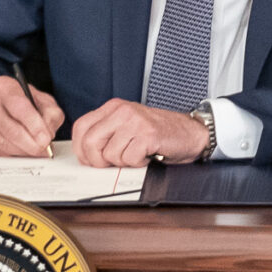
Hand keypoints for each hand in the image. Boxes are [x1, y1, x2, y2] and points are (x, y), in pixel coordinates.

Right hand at [0, 76, 64, 157]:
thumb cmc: (22, 103)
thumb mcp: (41, 100)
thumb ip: (50, 114)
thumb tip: (48, 133)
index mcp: (4, 87)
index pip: (19, 107)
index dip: (34, 125)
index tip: (46, 139)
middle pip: (10, 129)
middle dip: (30, 143)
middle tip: (44, 149)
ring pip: (4, 144)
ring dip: (24, 151)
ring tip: (36, 149)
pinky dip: (14, 154)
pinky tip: (22, 149)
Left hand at [71, 98, 208, 167]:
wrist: (190, 132)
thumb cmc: (158, 132)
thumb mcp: (127, 126)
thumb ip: (106, 134)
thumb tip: (86, 155)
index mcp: (113, 107)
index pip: (81, 127)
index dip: (81, 149)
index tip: (89, 159)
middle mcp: (122, 111)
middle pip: (90, 142)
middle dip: (98, 161)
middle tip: (113, 163)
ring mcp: (135, 122)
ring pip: (110, 154)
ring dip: (123, 162)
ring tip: (137, 154)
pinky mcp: (147, 135)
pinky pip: (129, 159)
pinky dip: (137, 163)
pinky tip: (146, 155)